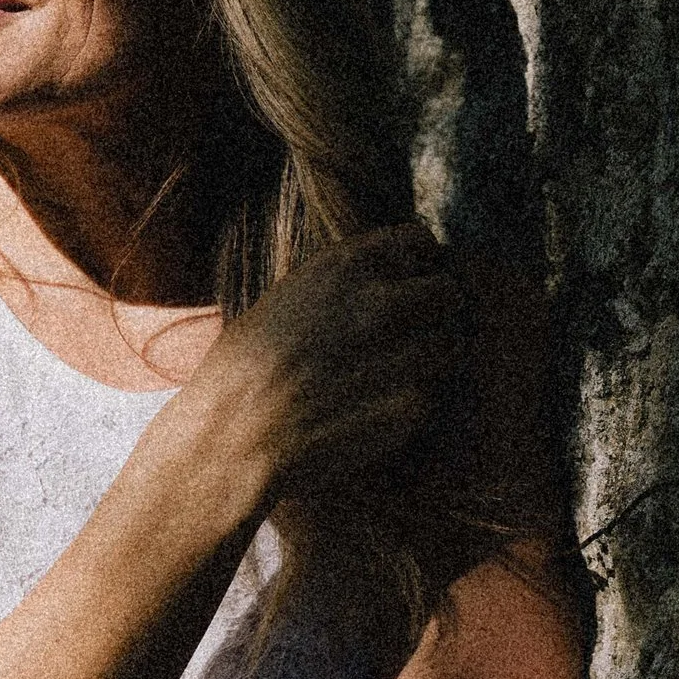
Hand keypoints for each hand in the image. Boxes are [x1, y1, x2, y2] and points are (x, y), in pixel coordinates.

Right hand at [179, 225, 464, 511]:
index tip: (420, 276)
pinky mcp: (408, 404)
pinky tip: (376, 416)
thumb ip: (337, 289)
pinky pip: (430, 397)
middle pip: (446, 292)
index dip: (422, 260)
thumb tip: (381, 283)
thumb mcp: (282, 302)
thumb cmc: (239, 374)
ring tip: (393, 381)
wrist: (230, 438)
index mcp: (341, 269)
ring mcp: (397, 353)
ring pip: (447, 346)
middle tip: (418, 334)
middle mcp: (377, 302)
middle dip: (438, 311)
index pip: (414, 240)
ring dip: (430, 362)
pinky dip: (410, 406)